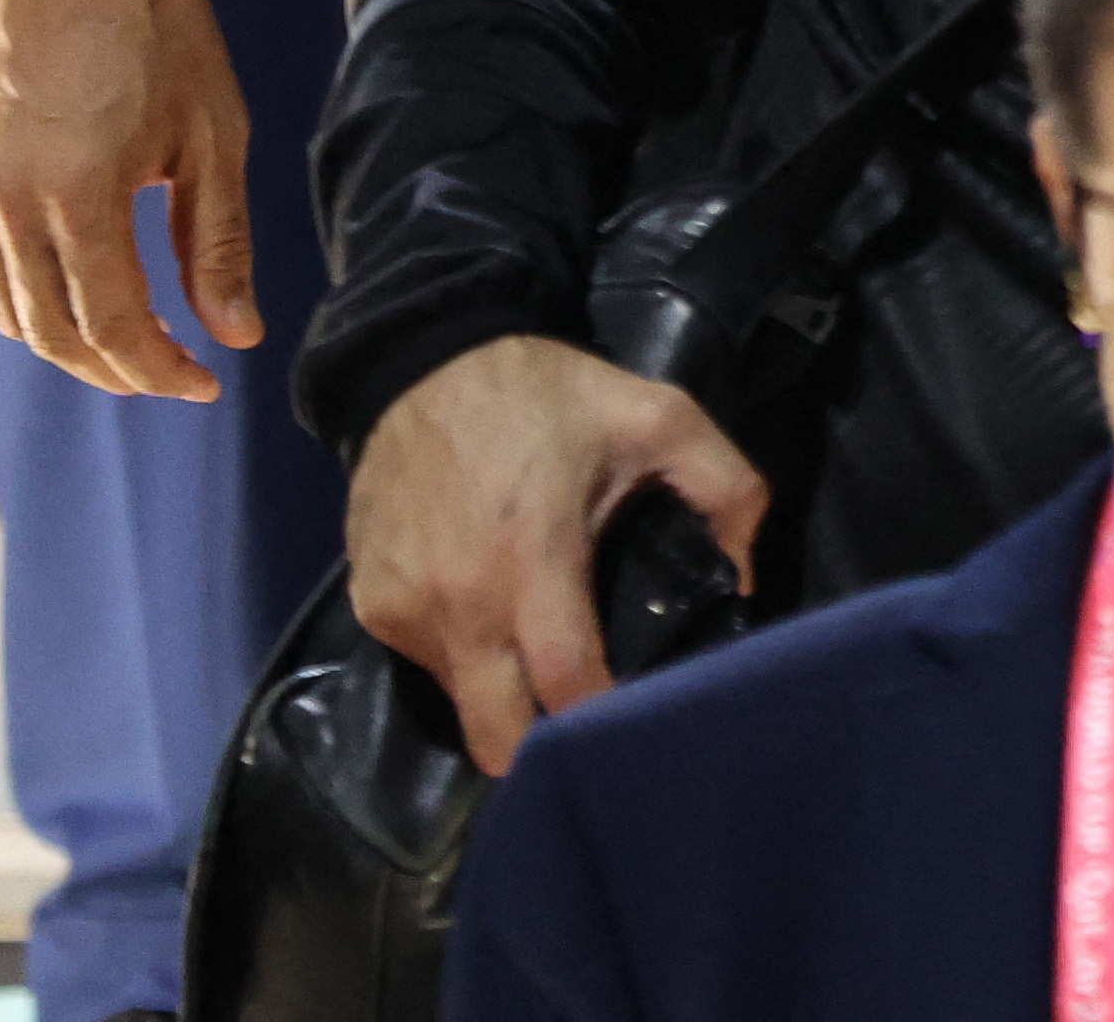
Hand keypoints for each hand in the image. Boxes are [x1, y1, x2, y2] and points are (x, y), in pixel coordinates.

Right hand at [0, 0, 259, 399]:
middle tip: (176, 373)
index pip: (113, 325)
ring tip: (133, 344)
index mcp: (74, 195)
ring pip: (9, 308)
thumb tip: (238, 337)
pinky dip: (24, 300)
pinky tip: (72, 297)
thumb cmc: (160, 29)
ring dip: (68, 342)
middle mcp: (4, 199)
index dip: (162, 368)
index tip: (209, 382)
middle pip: (53, 332)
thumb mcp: (213, 136)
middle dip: (117, 368)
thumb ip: (219, 244)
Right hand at [346, 334, 771, 777]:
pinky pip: (424, 661)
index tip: (640, 728)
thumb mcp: (659, 416)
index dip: (605, 720)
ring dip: (501, 694)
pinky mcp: (370, 604)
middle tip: (585, 726)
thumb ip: (727, 489)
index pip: (565, 683)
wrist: (425, 360)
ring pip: (461, 701)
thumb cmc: (547, 395)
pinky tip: (487, 605)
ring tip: (536, 648)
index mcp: (533, 554)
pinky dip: (460, 654)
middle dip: (544, 753)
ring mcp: (405, 607)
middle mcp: (460, 597)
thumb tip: (743, 577)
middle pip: (497, 736)